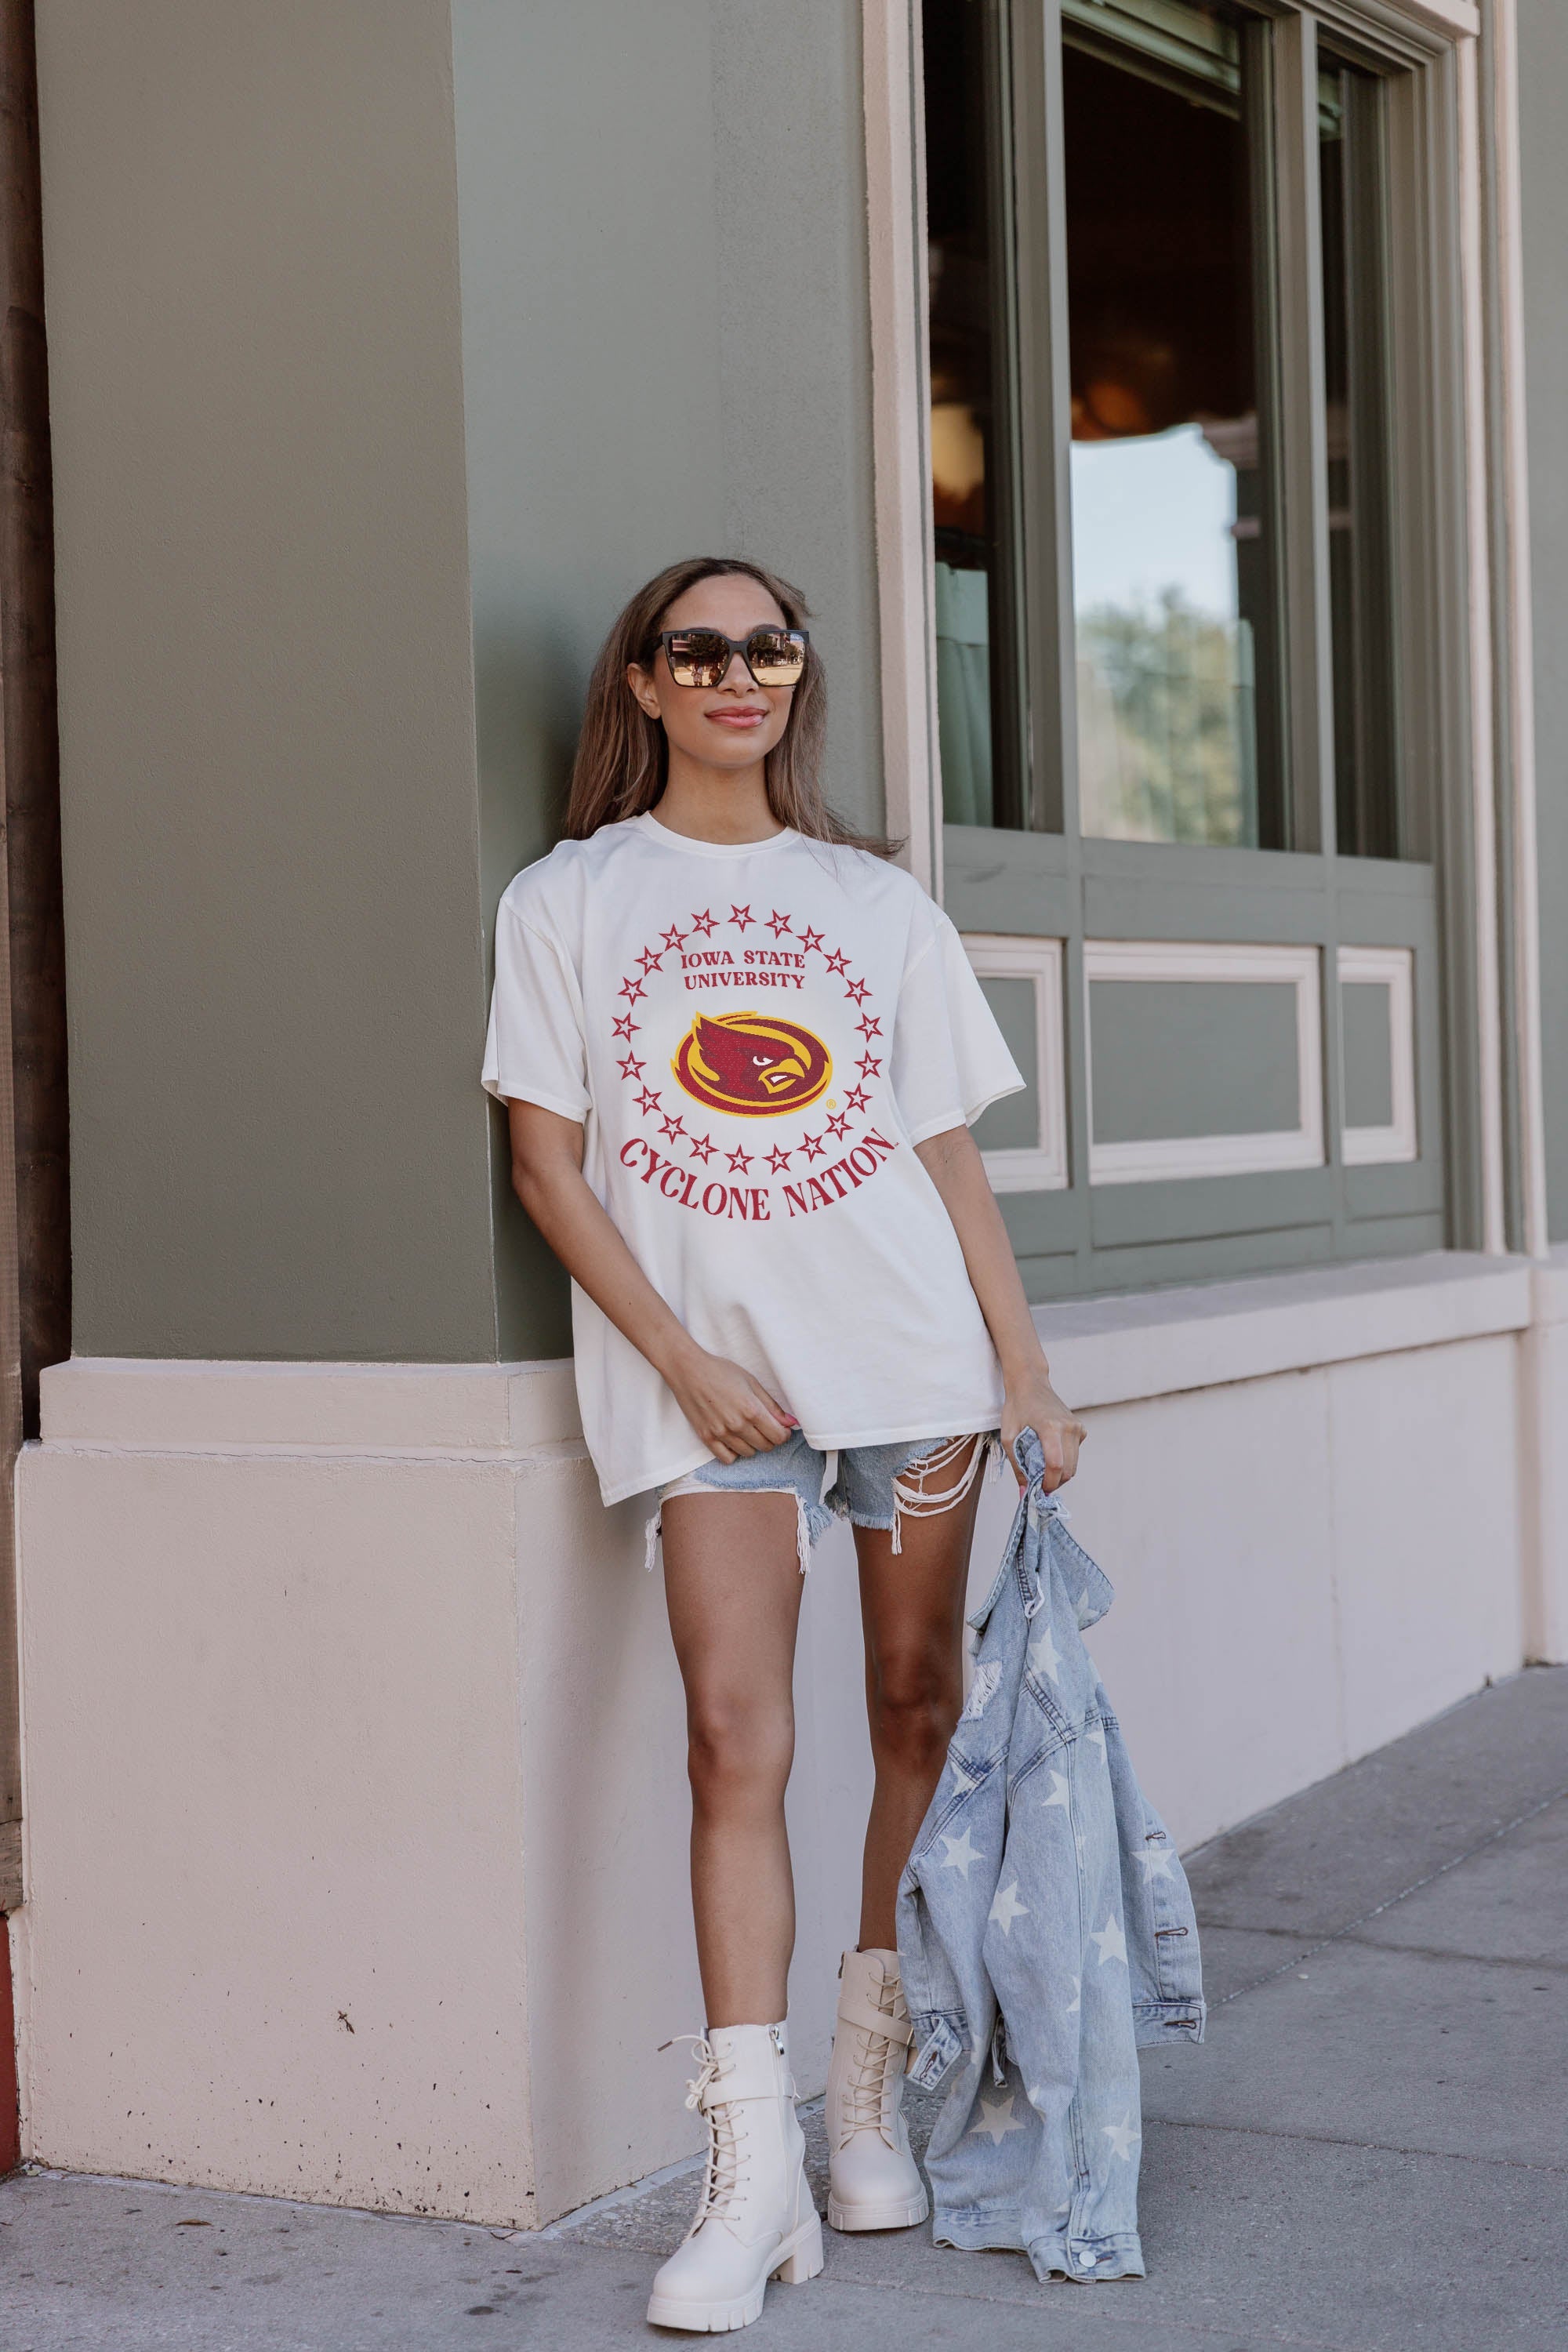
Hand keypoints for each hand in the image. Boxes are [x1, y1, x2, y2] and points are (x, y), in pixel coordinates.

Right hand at [664, 1342, 797, 1463]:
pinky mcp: (706, 1437)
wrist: (688, 1370)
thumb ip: (772, 1406)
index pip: (778, 1436)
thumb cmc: (721, 1371)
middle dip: (771, 1438)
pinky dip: (734, 1452)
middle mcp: (737, 1425)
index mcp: (751, 1409)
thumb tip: (791, 1422)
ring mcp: (721, 1433)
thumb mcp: (751, 1382)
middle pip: (766, 1446)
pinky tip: (734, 1440)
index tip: (782, 1428)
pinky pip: (727, 1458)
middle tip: (765, 1427)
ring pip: (748, 1453)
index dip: (784, 1434)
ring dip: (753, 1445)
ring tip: (748, 1430)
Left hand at [1001, 1362, 1084, 1494]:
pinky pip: (1075, 1454)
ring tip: (1042, 1469)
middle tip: (1038, 1483)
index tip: (1038, 1490)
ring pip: (1074, 1465)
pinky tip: (1050, 1452)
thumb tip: (1024, 1493)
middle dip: (1054, 1482)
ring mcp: (1077, 1427)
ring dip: (1060, 1474)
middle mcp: (1069, 1428)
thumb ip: (1018, 1466)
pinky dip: (1065, 1460)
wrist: (1030, 1384)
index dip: (1048, 1483)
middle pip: (1069, 1469)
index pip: (1056, 1465)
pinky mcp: (1080, 1428)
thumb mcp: (1009, 1438)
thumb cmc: (1016, 1408)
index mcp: (1050, 1428)